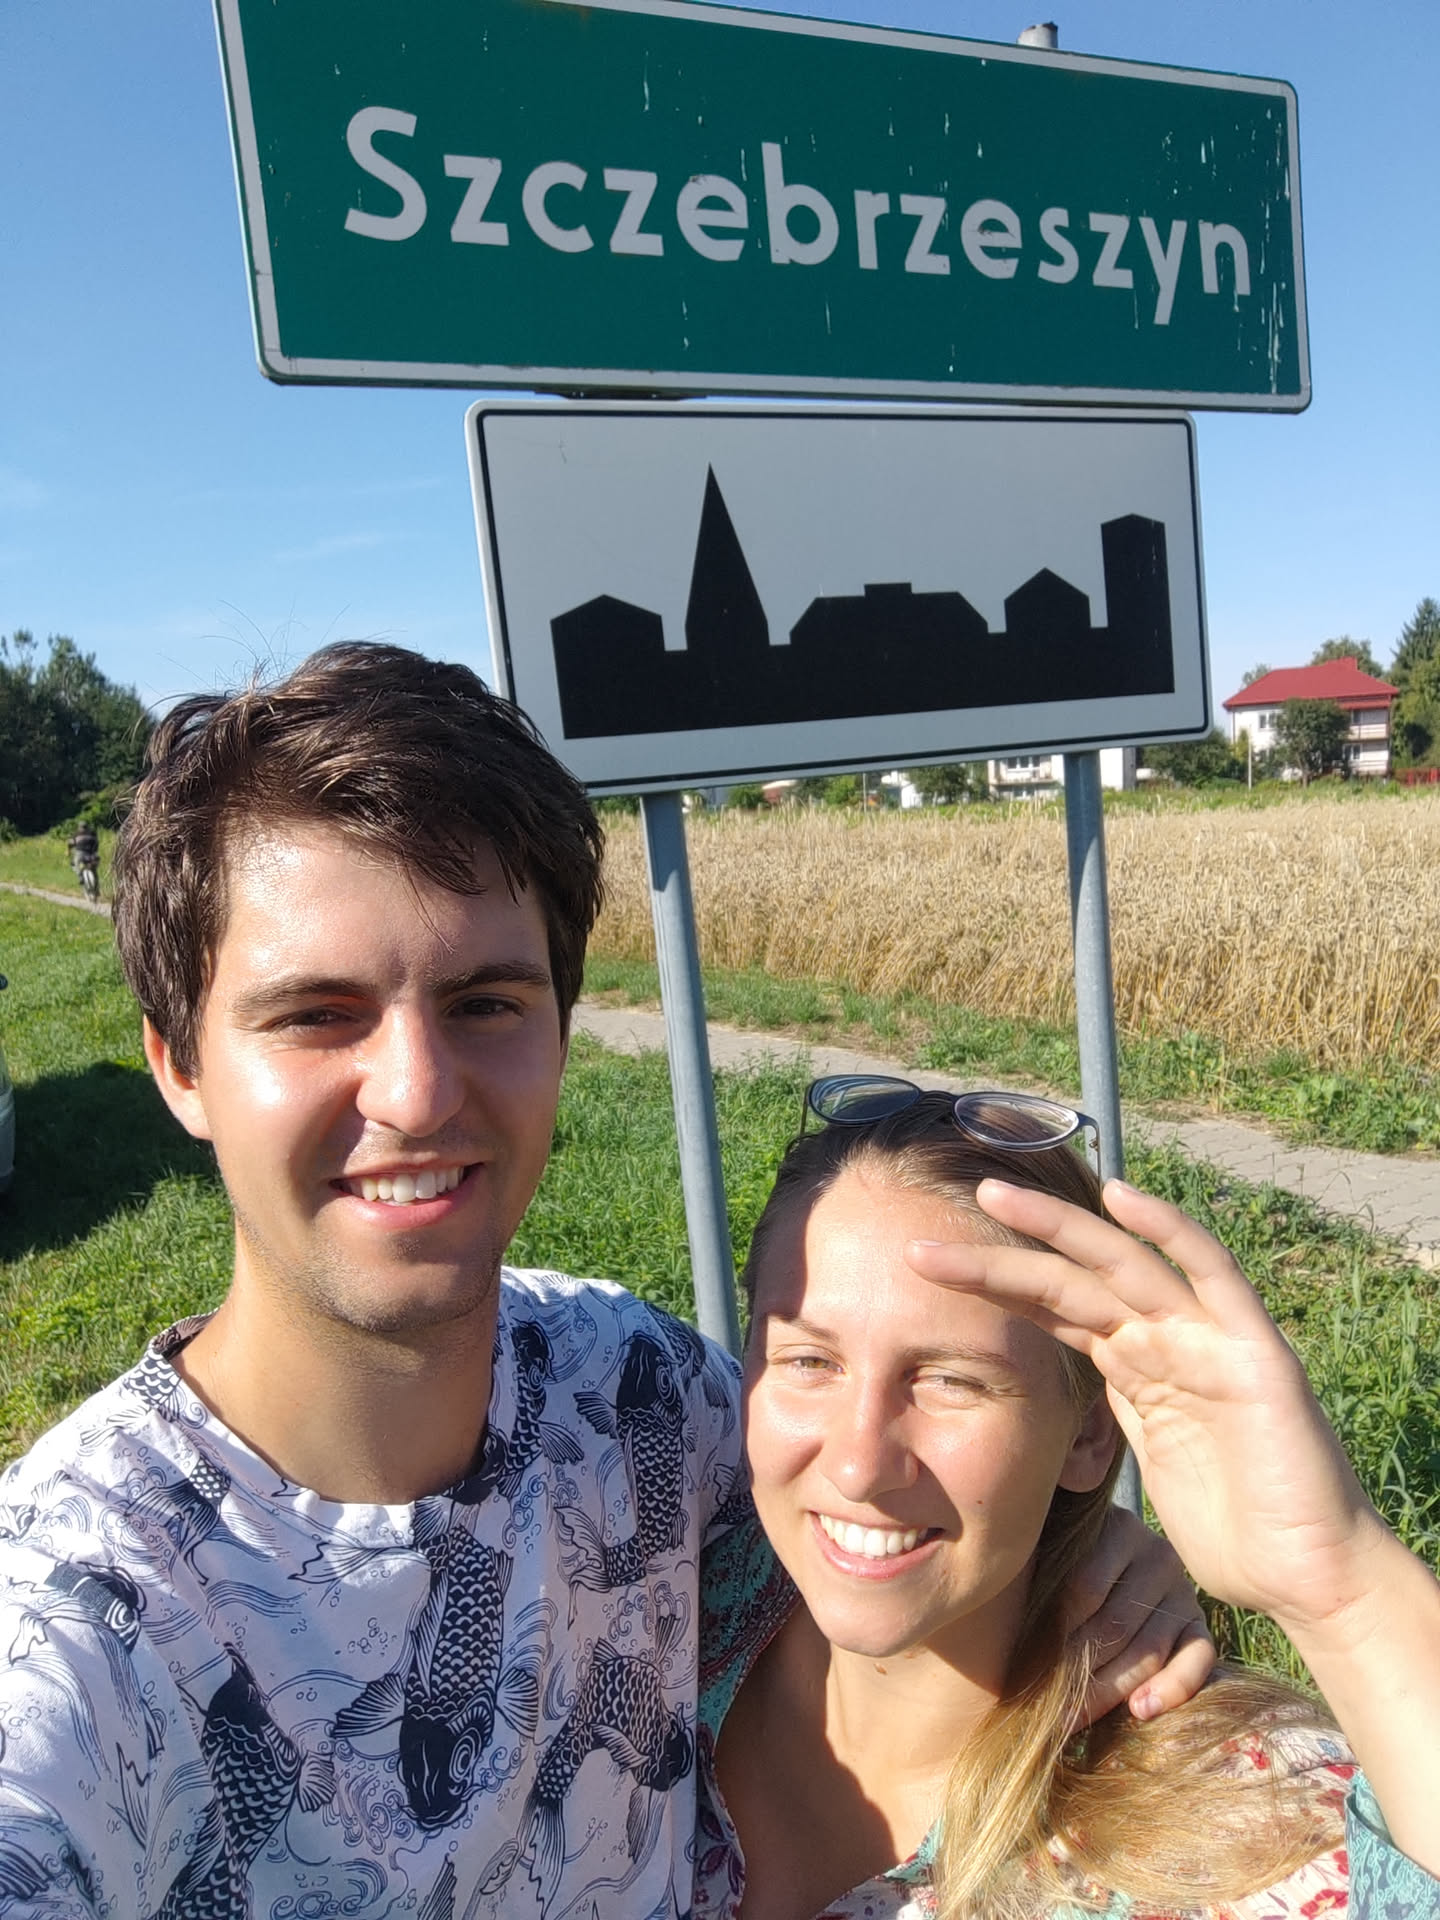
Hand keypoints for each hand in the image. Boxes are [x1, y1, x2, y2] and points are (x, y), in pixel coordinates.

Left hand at [908, 1177, 1439, 1876]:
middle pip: (1069, 1280)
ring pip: (1119, 1265)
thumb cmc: (1233, 1532)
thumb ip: (1105, 1425)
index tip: (923, 1276)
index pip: (1051, 1311)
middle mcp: (1167, 1337)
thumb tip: (1053, 1416)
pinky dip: (1167, 1231)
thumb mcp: (1144, 1465)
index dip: (991, 1289)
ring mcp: (1208, 1336)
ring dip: (1056, 1229)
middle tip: (923, 1240)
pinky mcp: (1251, 1348)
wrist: (1306, 1576)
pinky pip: (1209, 1273)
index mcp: (1136, 1366)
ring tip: (993, 1197)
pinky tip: (1120, 1198)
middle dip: (1000, 1254)